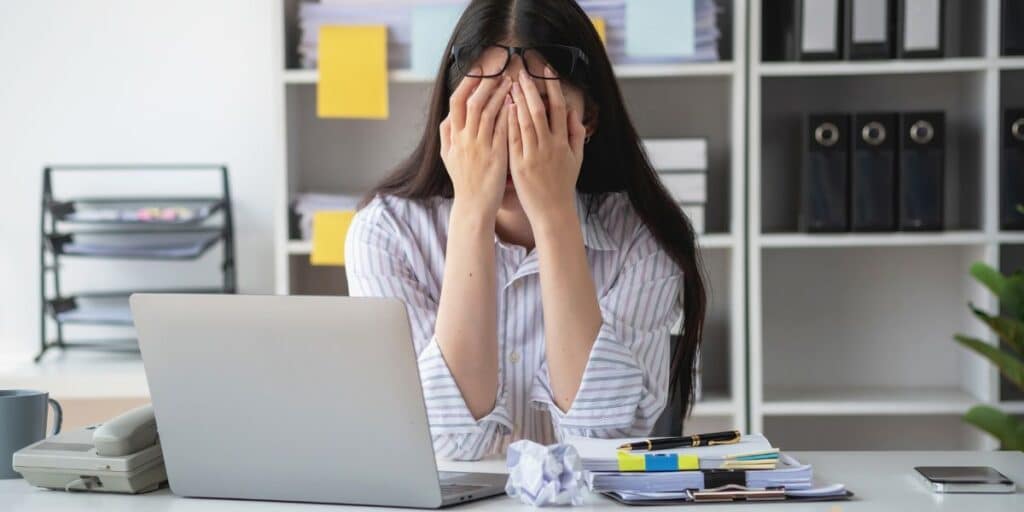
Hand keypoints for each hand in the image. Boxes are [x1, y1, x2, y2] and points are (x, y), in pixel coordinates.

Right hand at [439, 72, 513, 218]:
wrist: (473, 205)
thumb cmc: (464, 180)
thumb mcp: (447, 156)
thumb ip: (446, 134)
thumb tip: (447, 116)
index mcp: (453, 137)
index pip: (456, 102)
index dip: (467, 83)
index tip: (478, 70)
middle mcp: (464, 139)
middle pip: (473, 102)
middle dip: (486, 83)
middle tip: (498, 70)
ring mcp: (480, 147)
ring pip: (489, 112)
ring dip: (500, 94)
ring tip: (511, 82)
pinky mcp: (496, 155)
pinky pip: (503, 129)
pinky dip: (508, 113)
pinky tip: (517, 103)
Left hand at [508, 67, 586, 227]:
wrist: (552, 211)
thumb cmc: (563, 185)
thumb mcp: (576, 159)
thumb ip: (576, 134)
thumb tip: (573, 112)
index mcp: (563, 143)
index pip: (558, 108)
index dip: (552, 87)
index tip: (546, 70)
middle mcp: (549, 146)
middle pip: (538, 110)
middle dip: (530, 88)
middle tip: (522, 71)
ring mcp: (532, 155)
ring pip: (524, 122)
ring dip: (517, 100)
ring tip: (510, 84)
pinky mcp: (518, 164)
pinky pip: (512, 138)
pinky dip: (508, 121)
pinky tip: (503, 107)